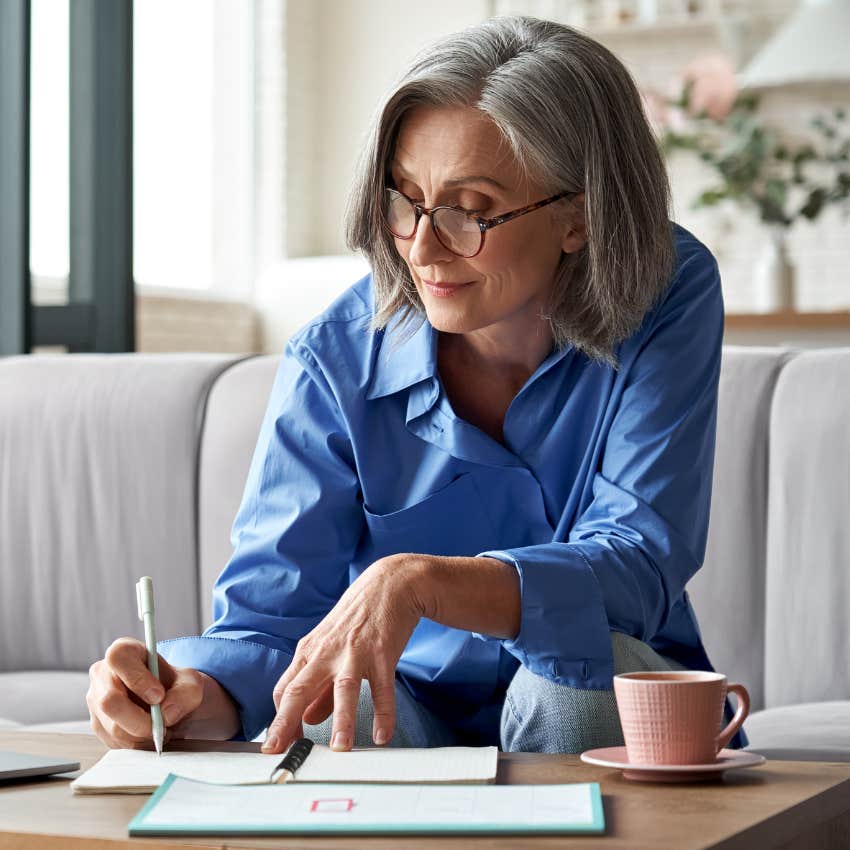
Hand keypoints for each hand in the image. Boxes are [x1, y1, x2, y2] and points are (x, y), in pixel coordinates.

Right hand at [87, 637, 239, 747]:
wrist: (171, 703)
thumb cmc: (176, 686)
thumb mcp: (191, 684)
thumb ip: (185, 694)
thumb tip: (166, 712)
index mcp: (123, 651)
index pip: (119, 659)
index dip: (138, 679)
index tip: (159, 696)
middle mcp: (102, 674)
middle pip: (109, 700)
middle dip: (140, 720)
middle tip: (163, 725)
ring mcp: (96, 701)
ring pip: (112, 727)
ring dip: (142, 735)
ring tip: (161, 729)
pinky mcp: (98, 725)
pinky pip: (114, 742)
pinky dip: (137, 744)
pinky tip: (150, 735)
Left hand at [261, 555, 427, 754]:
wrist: (390, 583)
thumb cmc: (358, 617)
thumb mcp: (331, 647)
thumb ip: (320, 687)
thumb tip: (307, 719)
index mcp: (310, 651)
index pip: (285, 690)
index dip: (280, 720)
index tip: (279, 746)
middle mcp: (327, 652)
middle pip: (300, 689)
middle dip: (287, 723)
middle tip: (279, 753)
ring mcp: (355, 652)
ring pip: (343, 689)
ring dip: (341, 721)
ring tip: (340, 750)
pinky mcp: (382, 652)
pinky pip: (382, 687)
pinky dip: (383, 713)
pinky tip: (382, 735)